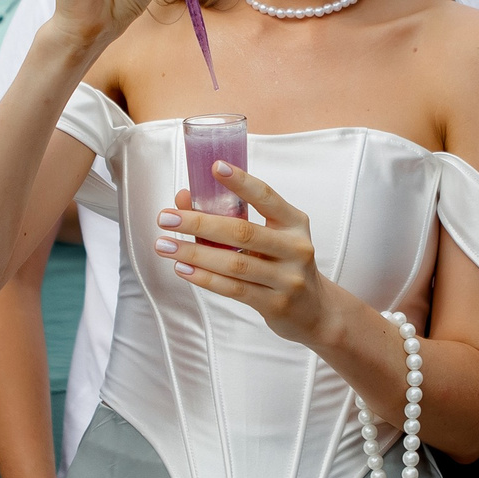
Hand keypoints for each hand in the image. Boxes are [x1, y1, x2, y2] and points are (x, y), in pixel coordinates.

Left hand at [158, 165, 335, 345]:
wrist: (315, 310)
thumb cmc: (283, 264)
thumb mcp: (270, 237)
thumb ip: (232, 217)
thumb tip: (183, 199)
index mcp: (295, 223)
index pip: (266, 196)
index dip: (241, 182)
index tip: (215, 167)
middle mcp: (295, 248)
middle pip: (241, 232)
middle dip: (198, 223)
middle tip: (166, 217)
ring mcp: (287, 279)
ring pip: (233, 264)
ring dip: (193, 253)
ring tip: (163, 245)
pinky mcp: (275, 304)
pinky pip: (233, 289)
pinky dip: (204, 278)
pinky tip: (182, 269)